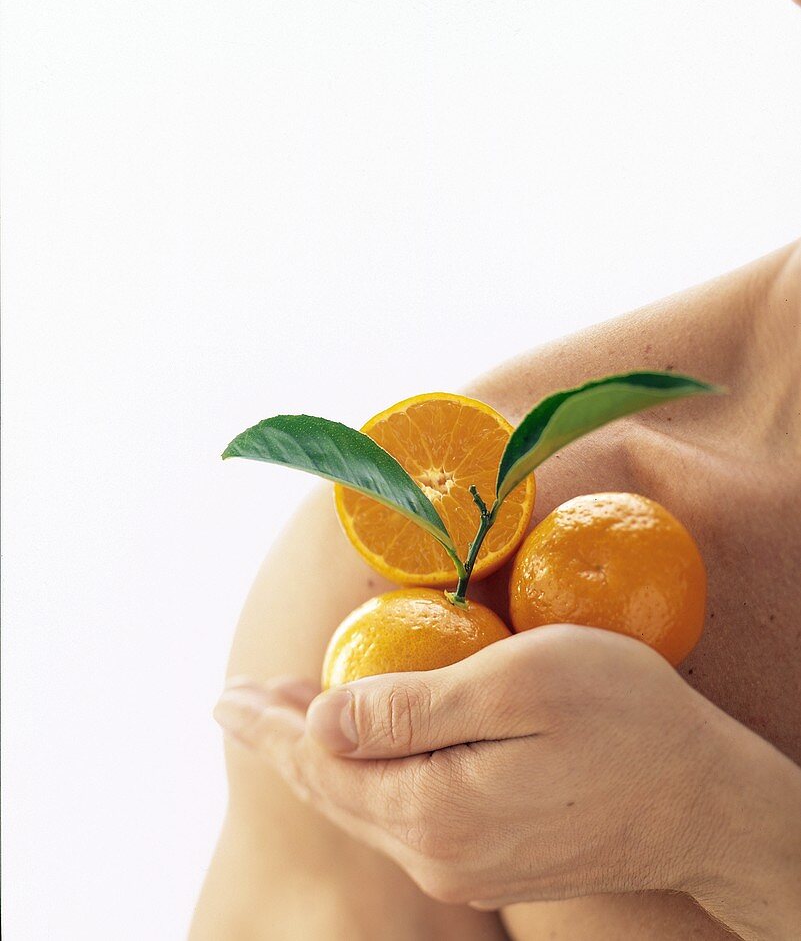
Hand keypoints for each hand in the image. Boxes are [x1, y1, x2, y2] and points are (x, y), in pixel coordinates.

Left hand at [214, 626, 731, 907]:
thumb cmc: (625, 720)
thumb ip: (414, 705)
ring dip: (322, 756)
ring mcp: (465, 865)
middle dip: (283, 739)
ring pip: (365, 805)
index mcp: (434, 808)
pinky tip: (362, 750)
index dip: (268, 725)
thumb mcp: (519, 683)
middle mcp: (438, 853)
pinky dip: (366, 776)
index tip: (224, 696)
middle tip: (240, 699)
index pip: (321, 763)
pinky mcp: (491, 860)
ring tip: (287, 715)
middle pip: (334, 790)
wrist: (708, 804)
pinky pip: (401, 815)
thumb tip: (322, 722)